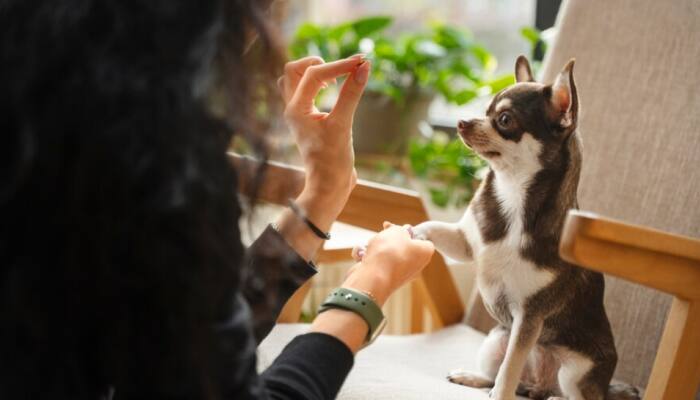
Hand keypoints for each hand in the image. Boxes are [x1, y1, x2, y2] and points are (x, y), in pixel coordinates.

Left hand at [278, 55, 369, 216]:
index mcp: (296, 109)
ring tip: (335, 79)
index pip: (314, 74)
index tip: (362, 62)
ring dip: (314, 72)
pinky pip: (304, 91)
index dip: (339, 65)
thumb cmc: (333, 161)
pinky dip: (317, 84)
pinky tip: (335, 90)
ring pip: (295, 79)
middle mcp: (292, 109)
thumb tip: (364, 67)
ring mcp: (298, 114)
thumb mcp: (343, 125)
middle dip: (319, 64)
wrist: (329, 187)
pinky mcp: (307, 119)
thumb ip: (352, 94)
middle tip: (343, 71)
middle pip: (294, 70)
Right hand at [343, 222, 434, 305]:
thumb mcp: (397, 231)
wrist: (373, 277)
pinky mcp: (384, 280)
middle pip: (402, 247)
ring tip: (370, 246)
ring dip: (376, 247)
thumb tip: (403, 232)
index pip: (423, 240)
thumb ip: (401, 229)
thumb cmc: (389, 252)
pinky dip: (368, 258)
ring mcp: (399, 275)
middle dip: (389, 239)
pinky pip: (376, 264)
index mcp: (424, 254)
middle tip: (382, 233)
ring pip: (387, 255)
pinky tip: (361, 256)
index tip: (400, 228)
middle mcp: (415, 267)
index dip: (411, 232)